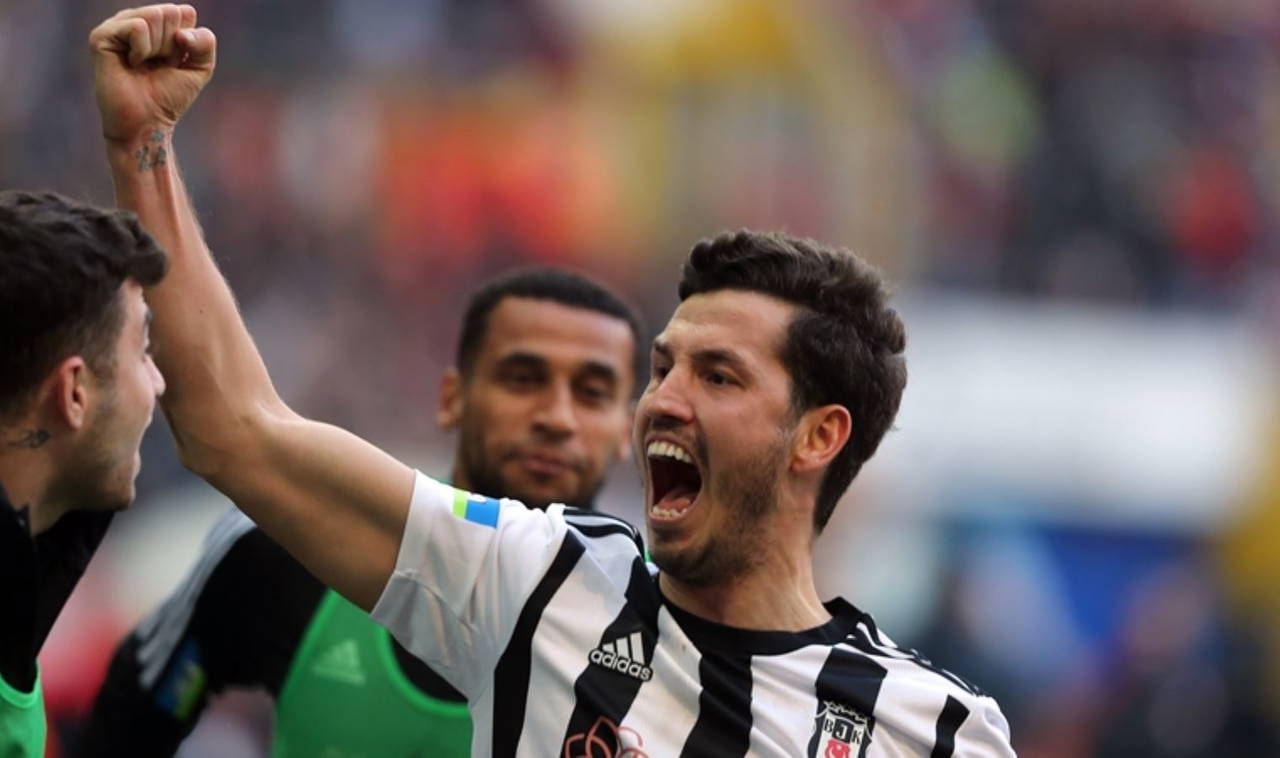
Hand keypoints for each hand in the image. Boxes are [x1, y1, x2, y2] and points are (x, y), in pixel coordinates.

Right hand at [89, 4, 215, 143]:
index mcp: (157, 22)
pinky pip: (137, 27)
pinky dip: (142, 50)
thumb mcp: (201, 67)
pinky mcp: (102, 36)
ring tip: (143, 65)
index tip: (174, 62)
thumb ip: (205, 41)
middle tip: (157, 65)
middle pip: (170, 12)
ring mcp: (117, 26)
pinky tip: (131, 64)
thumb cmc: (170, 96)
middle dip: (172, 45)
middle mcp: (136, 19)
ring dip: (158, 49)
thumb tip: (181, 32)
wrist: (148, 123)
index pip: (185, 12)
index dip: (187, 42)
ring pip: (154, 16)